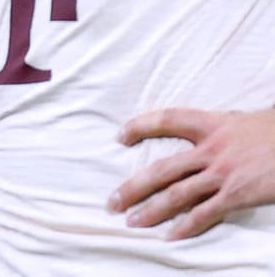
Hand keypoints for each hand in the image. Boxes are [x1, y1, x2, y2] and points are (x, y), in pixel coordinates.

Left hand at [109, 107, 274, 238]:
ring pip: (177, 194)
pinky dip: (187, 226)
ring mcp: (223, 173)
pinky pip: (206, 213)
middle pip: (162, 168)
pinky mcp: (238, 194)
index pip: (166, 120)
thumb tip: (208, 135)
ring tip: (132, 221)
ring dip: (152, 210)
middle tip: (113, 200)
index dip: (140, 126)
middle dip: (134, 186)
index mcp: (212, 124)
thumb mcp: (243, 121)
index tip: (121, 136)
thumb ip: (220, 129)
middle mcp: (212, 149)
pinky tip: (170, 235)